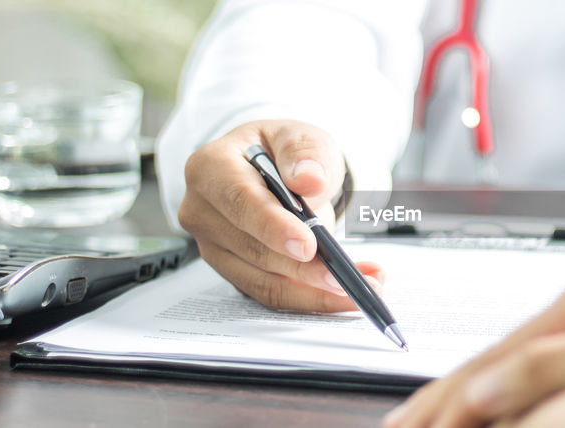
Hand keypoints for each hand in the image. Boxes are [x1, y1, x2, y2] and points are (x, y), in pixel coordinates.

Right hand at [178, 120, 382, 311]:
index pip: (239, 202)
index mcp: (210, 168)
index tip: (308, 245)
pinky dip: (311, 297)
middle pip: (254, 250)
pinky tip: (345, 293)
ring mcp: (215, 247)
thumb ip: (304, 152)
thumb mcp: (299, 135)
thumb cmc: (282, 152)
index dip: (273, 227)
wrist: (274, 170)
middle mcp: (203, 212)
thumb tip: (309, 180)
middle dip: (304, 269)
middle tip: (348, 277)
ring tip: (361, 285)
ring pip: (264, 282)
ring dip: (314, 291)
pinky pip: (273, 294)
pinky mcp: (235, 272)